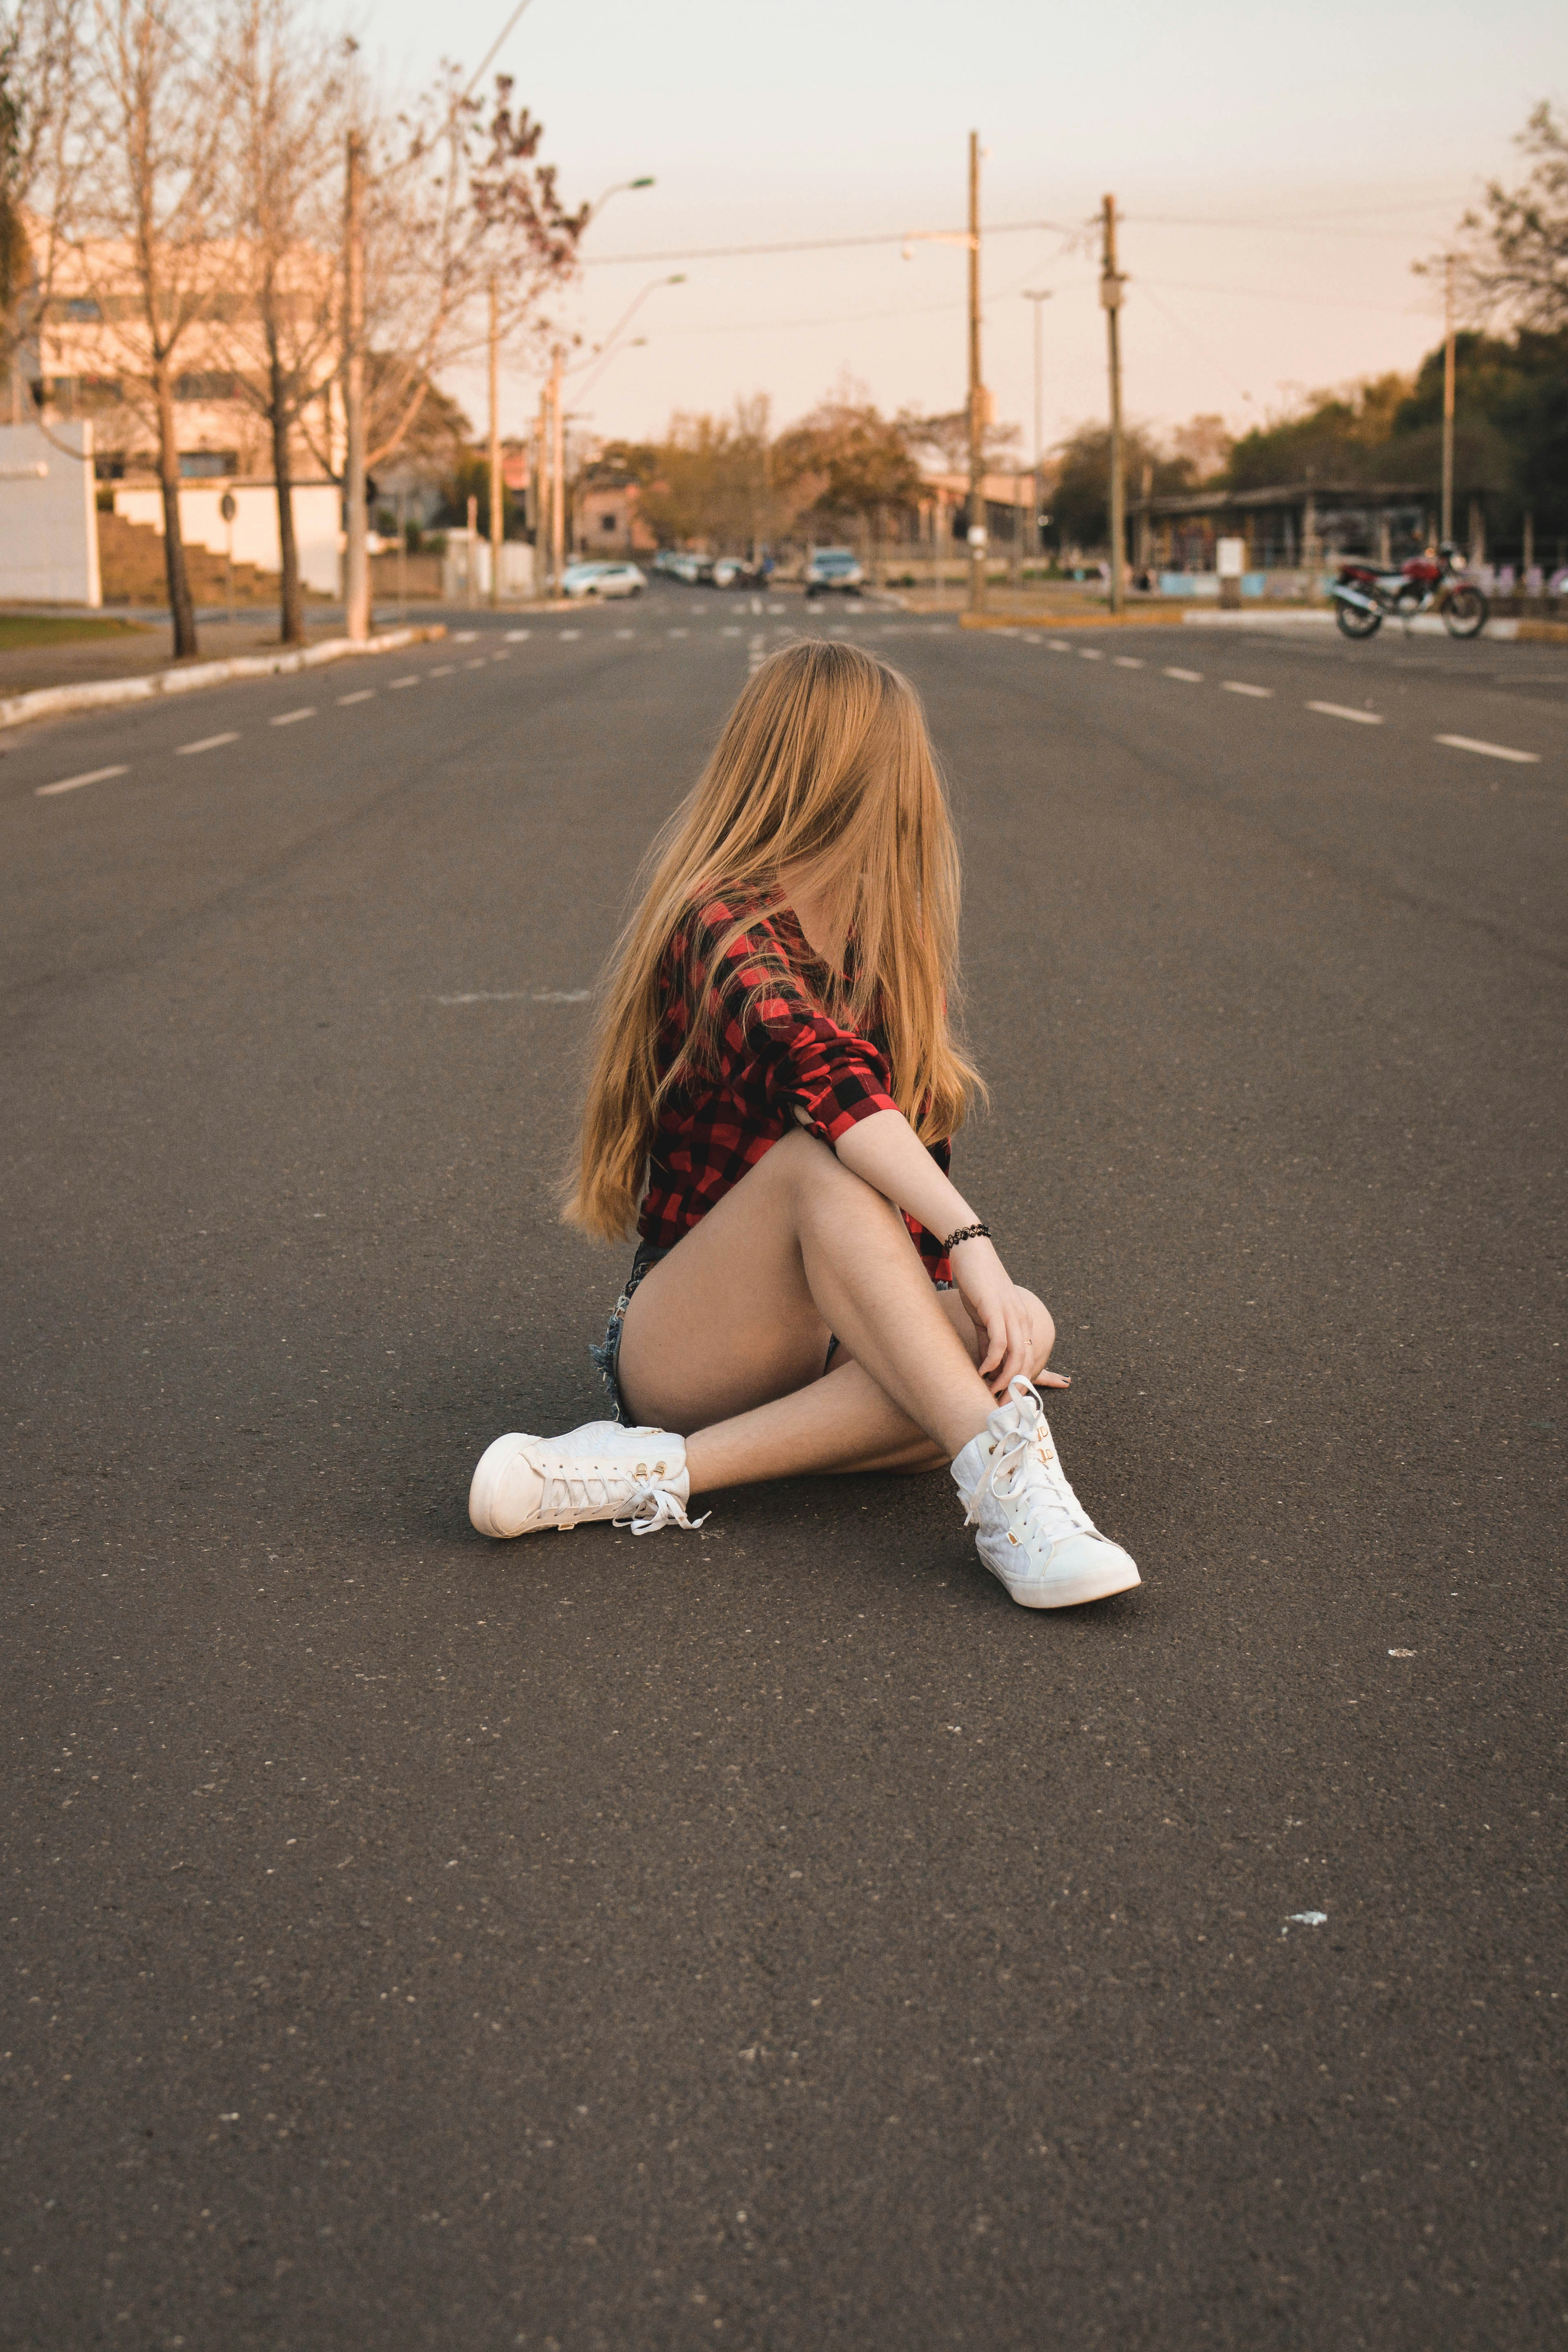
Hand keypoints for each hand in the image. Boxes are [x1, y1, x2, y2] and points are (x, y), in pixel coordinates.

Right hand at [949, 1236, 1063, 1402]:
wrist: (971, 1252)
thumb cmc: (977, 1284)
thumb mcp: (984, 1317)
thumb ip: (988, 1340)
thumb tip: (987, 1365)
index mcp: (1023, 1322)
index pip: (1029, 1359)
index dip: (1020, 1382)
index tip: (1008, 1401)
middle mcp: (1022, 1320)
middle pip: (1027, 1362)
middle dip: (1016, 1388)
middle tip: (1002, 1407)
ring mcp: (1011, 1315)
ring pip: (1017, 1355)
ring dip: (1005, 1379)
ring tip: (991, 1393)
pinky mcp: (996, 1310)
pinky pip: (999, 1342)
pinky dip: (992, 1361)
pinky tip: (981, 1371)